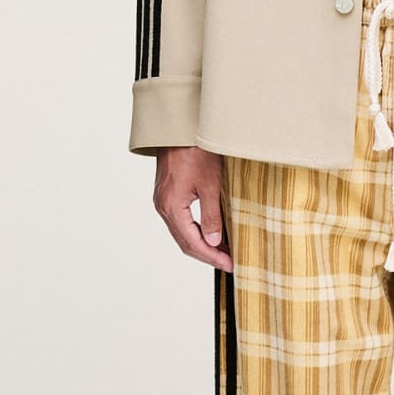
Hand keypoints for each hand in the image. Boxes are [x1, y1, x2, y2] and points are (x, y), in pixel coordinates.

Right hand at [154, 146, 233, 270]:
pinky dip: (195, 232)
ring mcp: (163, 201)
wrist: (179, 129)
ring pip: (182, 233)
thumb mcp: (210, 184)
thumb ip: (211, 215)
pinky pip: (180, 222)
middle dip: (208, 255)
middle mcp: (163, 207)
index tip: (230, 265)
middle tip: (229, 263)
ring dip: (201, 245)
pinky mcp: (167, 195)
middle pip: (185, 242)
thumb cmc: (194, 152)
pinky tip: (210, 233)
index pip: (193, 243)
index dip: (212, 257)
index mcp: (172, 207)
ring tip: (223, 252)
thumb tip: (214, 241)